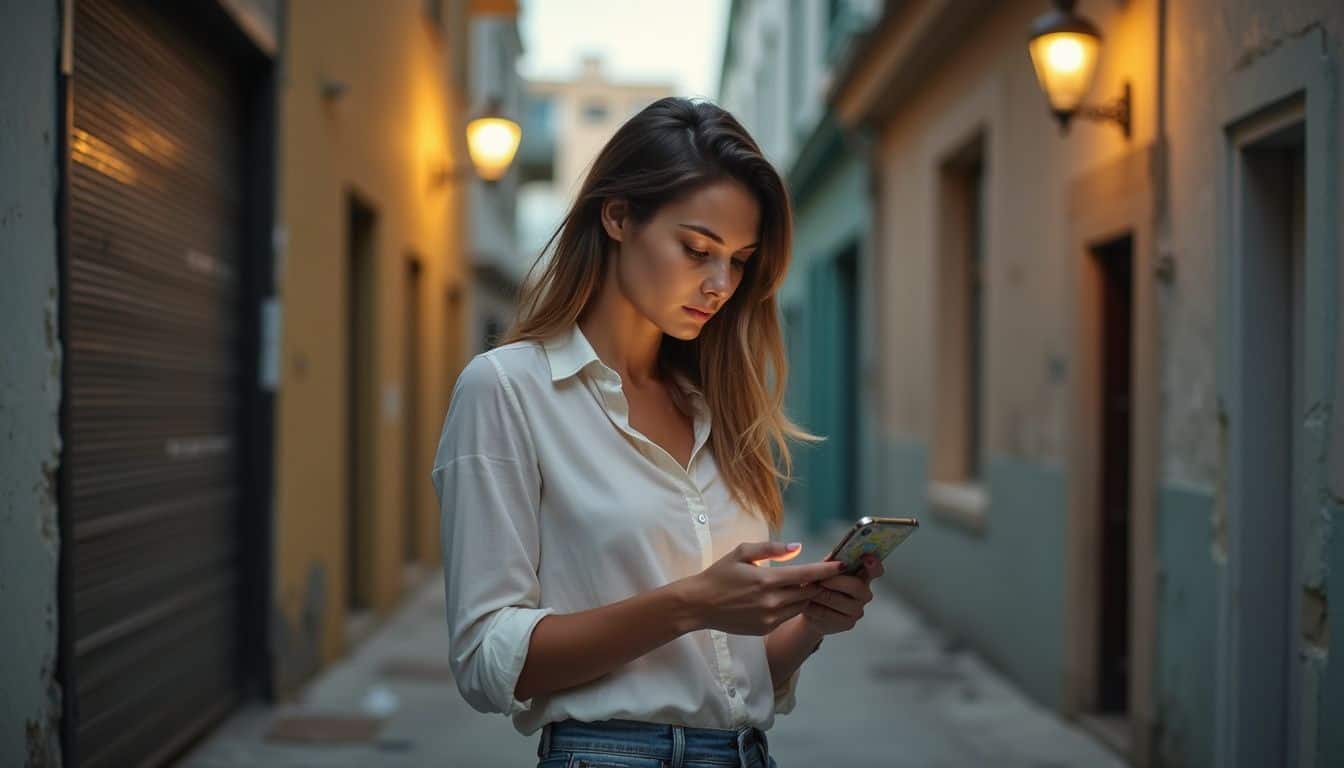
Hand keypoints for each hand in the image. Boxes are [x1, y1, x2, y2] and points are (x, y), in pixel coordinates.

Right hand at [680, 542, 849, 635]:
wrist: (699, 605)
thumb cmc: (719, 575)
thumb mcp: (742, 553)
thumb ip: (771, 549)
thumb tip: (797, 548)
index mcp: (767, 580)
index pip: (807, 574)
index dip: (828, 570)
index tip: (843, 565)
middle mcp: (772, 601)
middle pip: (809, 592)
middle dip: (821, 582)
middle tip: (830, 573)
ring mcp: (769, 618)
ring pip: (801, 605)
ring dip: (808, 595)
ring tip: (813, 584)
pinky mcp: (765, 628)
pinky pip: (788, 616)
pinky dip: (793, 606)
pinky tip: (789, 597)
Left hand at [801, 554, 883, 635]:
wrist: (811, 609)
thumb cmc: (821, 584)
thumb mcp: (825, 570)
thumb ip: (831, 562)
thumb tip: (832, 559)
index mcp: (862, 576)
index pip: (875, 570)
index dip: (874, 565)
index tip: (868, 559)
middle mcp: (864, 594)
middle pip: (856, 586)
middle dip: (834, 581)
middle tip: (818, 580)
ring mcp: (858, 610)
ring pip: (839, 601)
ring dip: (820, 595)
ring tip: (807, 590)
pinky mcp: (847, 624)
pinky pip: (829, 615)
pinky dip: (814, 608)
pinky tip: (807, 604)